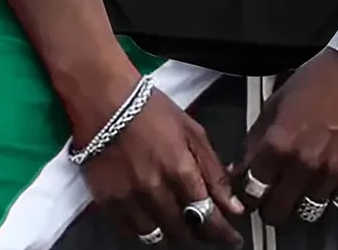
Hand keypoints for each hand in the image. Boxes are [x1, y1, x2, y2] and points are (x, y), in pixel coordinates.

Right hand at [70, 67, 243, 245]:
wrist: (106, 102)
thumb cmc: (151, 110)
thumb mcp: (193, 132)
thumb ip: (214, 171)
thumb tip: (232, 205)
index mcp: (179, 169)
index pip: (207, 217)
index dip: (223, 233)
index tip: (231, 238)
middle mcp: (154, 189)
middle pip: (183, 232)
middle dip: (199, 234)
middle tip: (205, 228)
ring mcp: (129, 199)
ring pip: (157, 237)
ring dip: (173, 234)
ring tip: (180, 223)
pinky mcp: (108, 202)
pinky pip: (131, 233)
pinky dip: (146, 231)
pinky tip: (154, 218)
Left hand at [233, 50, 337, 225]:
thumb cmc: (318, 80)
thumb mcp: (276, 101)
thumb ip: (257, 137)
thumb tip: (241, 166)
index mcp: (279, 142)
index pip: (252, 190)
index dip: (248, 194)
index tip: (251, 193)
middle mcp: (304, 163)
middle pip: (277, 212)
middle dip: (270, 207)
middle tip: (273, 197)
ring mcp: (332, 173)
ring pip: (307, 213)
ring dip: (301, 204)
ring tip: (300, 191)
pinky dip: (331, 198)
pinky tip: (327, 183)